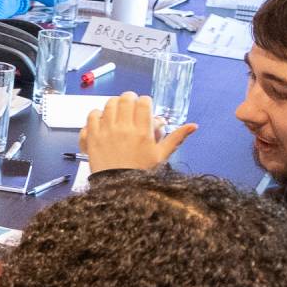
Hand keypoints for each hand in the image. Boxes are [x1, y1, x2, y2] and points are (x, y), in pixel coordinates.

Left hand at [80, 92, 196, 172]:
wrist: (119, 188)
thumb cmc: (141, 172)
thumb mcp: (161, 155)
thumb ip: (177, 138)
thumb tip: (193, 126)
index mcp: (142, 131)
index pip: (144, 102)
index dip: (145, 101)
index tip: (144, 107)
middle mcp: (124, 128)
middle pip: (126, 99)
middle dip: (130, 99)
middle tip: (131, 106)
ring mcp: (106, 131)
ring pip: (109, 104)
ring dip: (114, 104)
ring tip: (118, 111)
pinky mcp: (92, 136)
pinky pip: (92, 115)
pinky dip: (97, 114)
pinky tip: (103, 120)